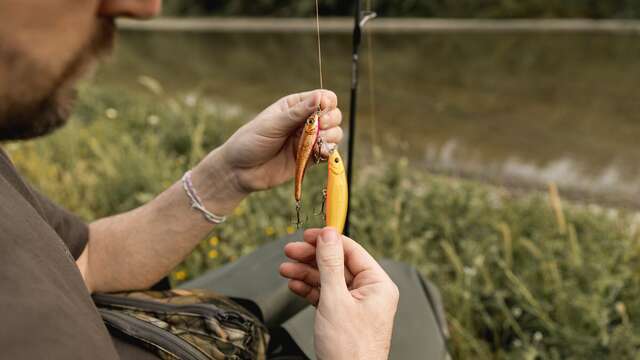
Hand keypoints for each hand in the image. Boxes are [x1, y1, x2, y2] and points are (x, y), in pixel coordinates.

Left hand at [223, 89, 341, 190]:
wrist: (240, 171)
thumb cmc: (251, 142)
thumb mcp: (273, 124)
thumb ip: (297, 113)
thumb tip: (320, 97)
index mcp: (295, 106)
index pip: (323, 97)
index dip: (326, 102)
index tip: (320, 111)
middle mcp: (304, 121)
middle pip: (333, 114)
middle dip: (331, 120)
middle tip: (320, 127)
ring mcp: (308, 140)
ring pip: (334, 133)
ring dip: (332, 136)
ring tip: (318, 141)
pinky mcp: (309, 158)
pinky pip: (327, 152)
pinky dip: (329, 151)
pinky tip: (320, 152)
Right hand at [280, 228, 398, 359]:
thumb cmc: (349, 348)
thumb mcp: (335, 299)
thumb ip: (330, 264)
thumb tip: (329, 234)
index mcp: (378, 285)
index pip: (352, 251)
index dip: (328, 240)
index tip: (307, 234)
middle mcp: (370, 292)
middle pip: (338, 264)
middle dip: (312, 258)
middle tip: (289, 251)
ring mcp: (357, 305)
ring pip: (329, 280)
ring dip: (306, 273)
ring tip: (285, 269)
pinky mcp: (344, 316)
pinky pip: (327, 295)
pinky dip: (310, 290)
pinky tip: (294, 284)